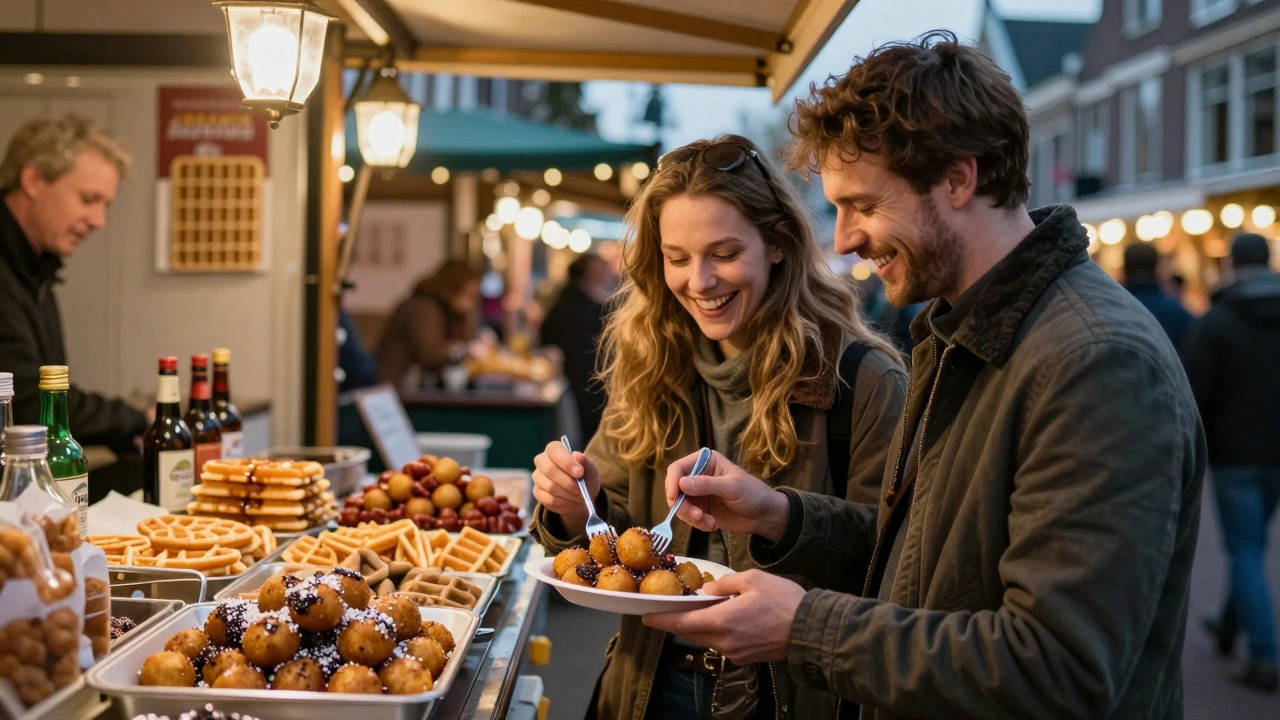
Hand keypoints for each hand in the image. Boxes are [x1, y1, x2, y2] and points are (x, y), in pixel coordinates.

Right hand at [532, 440, 600, 533]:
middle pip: (549, 470)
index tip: (579, 473)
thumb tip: (577, 455)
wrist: (581, 495)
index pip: (554, 451)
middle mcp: (542, 461)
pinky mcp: (537, 492)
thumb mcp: (591, 469)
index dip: (566, 462)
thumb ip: (586, 461)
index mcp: (554, 449)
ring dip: (567, 494)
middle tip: (581, 490)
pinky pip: (548, 499)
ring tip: (578, 496)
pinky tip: (570, 501)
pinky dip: (563, 502)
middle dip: (568, 482)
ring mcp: (538, 477)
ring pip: (549, 486)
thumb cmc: (585, 477)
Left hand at [644, 570, 805, 664]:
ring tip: (704, 608)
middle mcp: (724, 642)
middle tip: (673, 606)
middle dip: (681, 620)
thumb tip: (708, 591)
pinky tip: (727, 617)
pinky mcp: (745, 657)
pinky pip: (723, 643)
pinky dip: (719, 631)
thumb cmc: (784, 601)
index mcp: (721, 622)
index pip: (681, 623)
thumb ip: (725, 583)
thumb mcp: (752, 579)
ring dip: (702, 625)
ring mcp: (735, 653)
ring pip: (708, 638)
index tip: (646, 616)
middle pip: (692, 632)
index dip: (661, 620)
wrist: (810, 629)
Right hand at [664, 450, 789, 540]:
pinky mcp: (700, 509)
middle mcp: (697, 476)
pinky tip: (713, 525)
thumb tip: (681, 483)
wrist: (764, 516)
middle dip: (683, 506)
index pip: (678, 468)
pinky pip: (688, 518)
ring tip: (710, 523)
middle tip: (698, 517)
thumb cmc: (752, 494)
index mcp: (705, 462)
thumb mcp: (731, 487)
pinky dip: (697, 524)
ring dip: (692, 517)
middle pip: (675, 489)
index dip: (671, 483)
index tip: (674, 499)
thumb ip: (706, 484)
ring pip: (680, 506)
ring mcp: (698, 493)